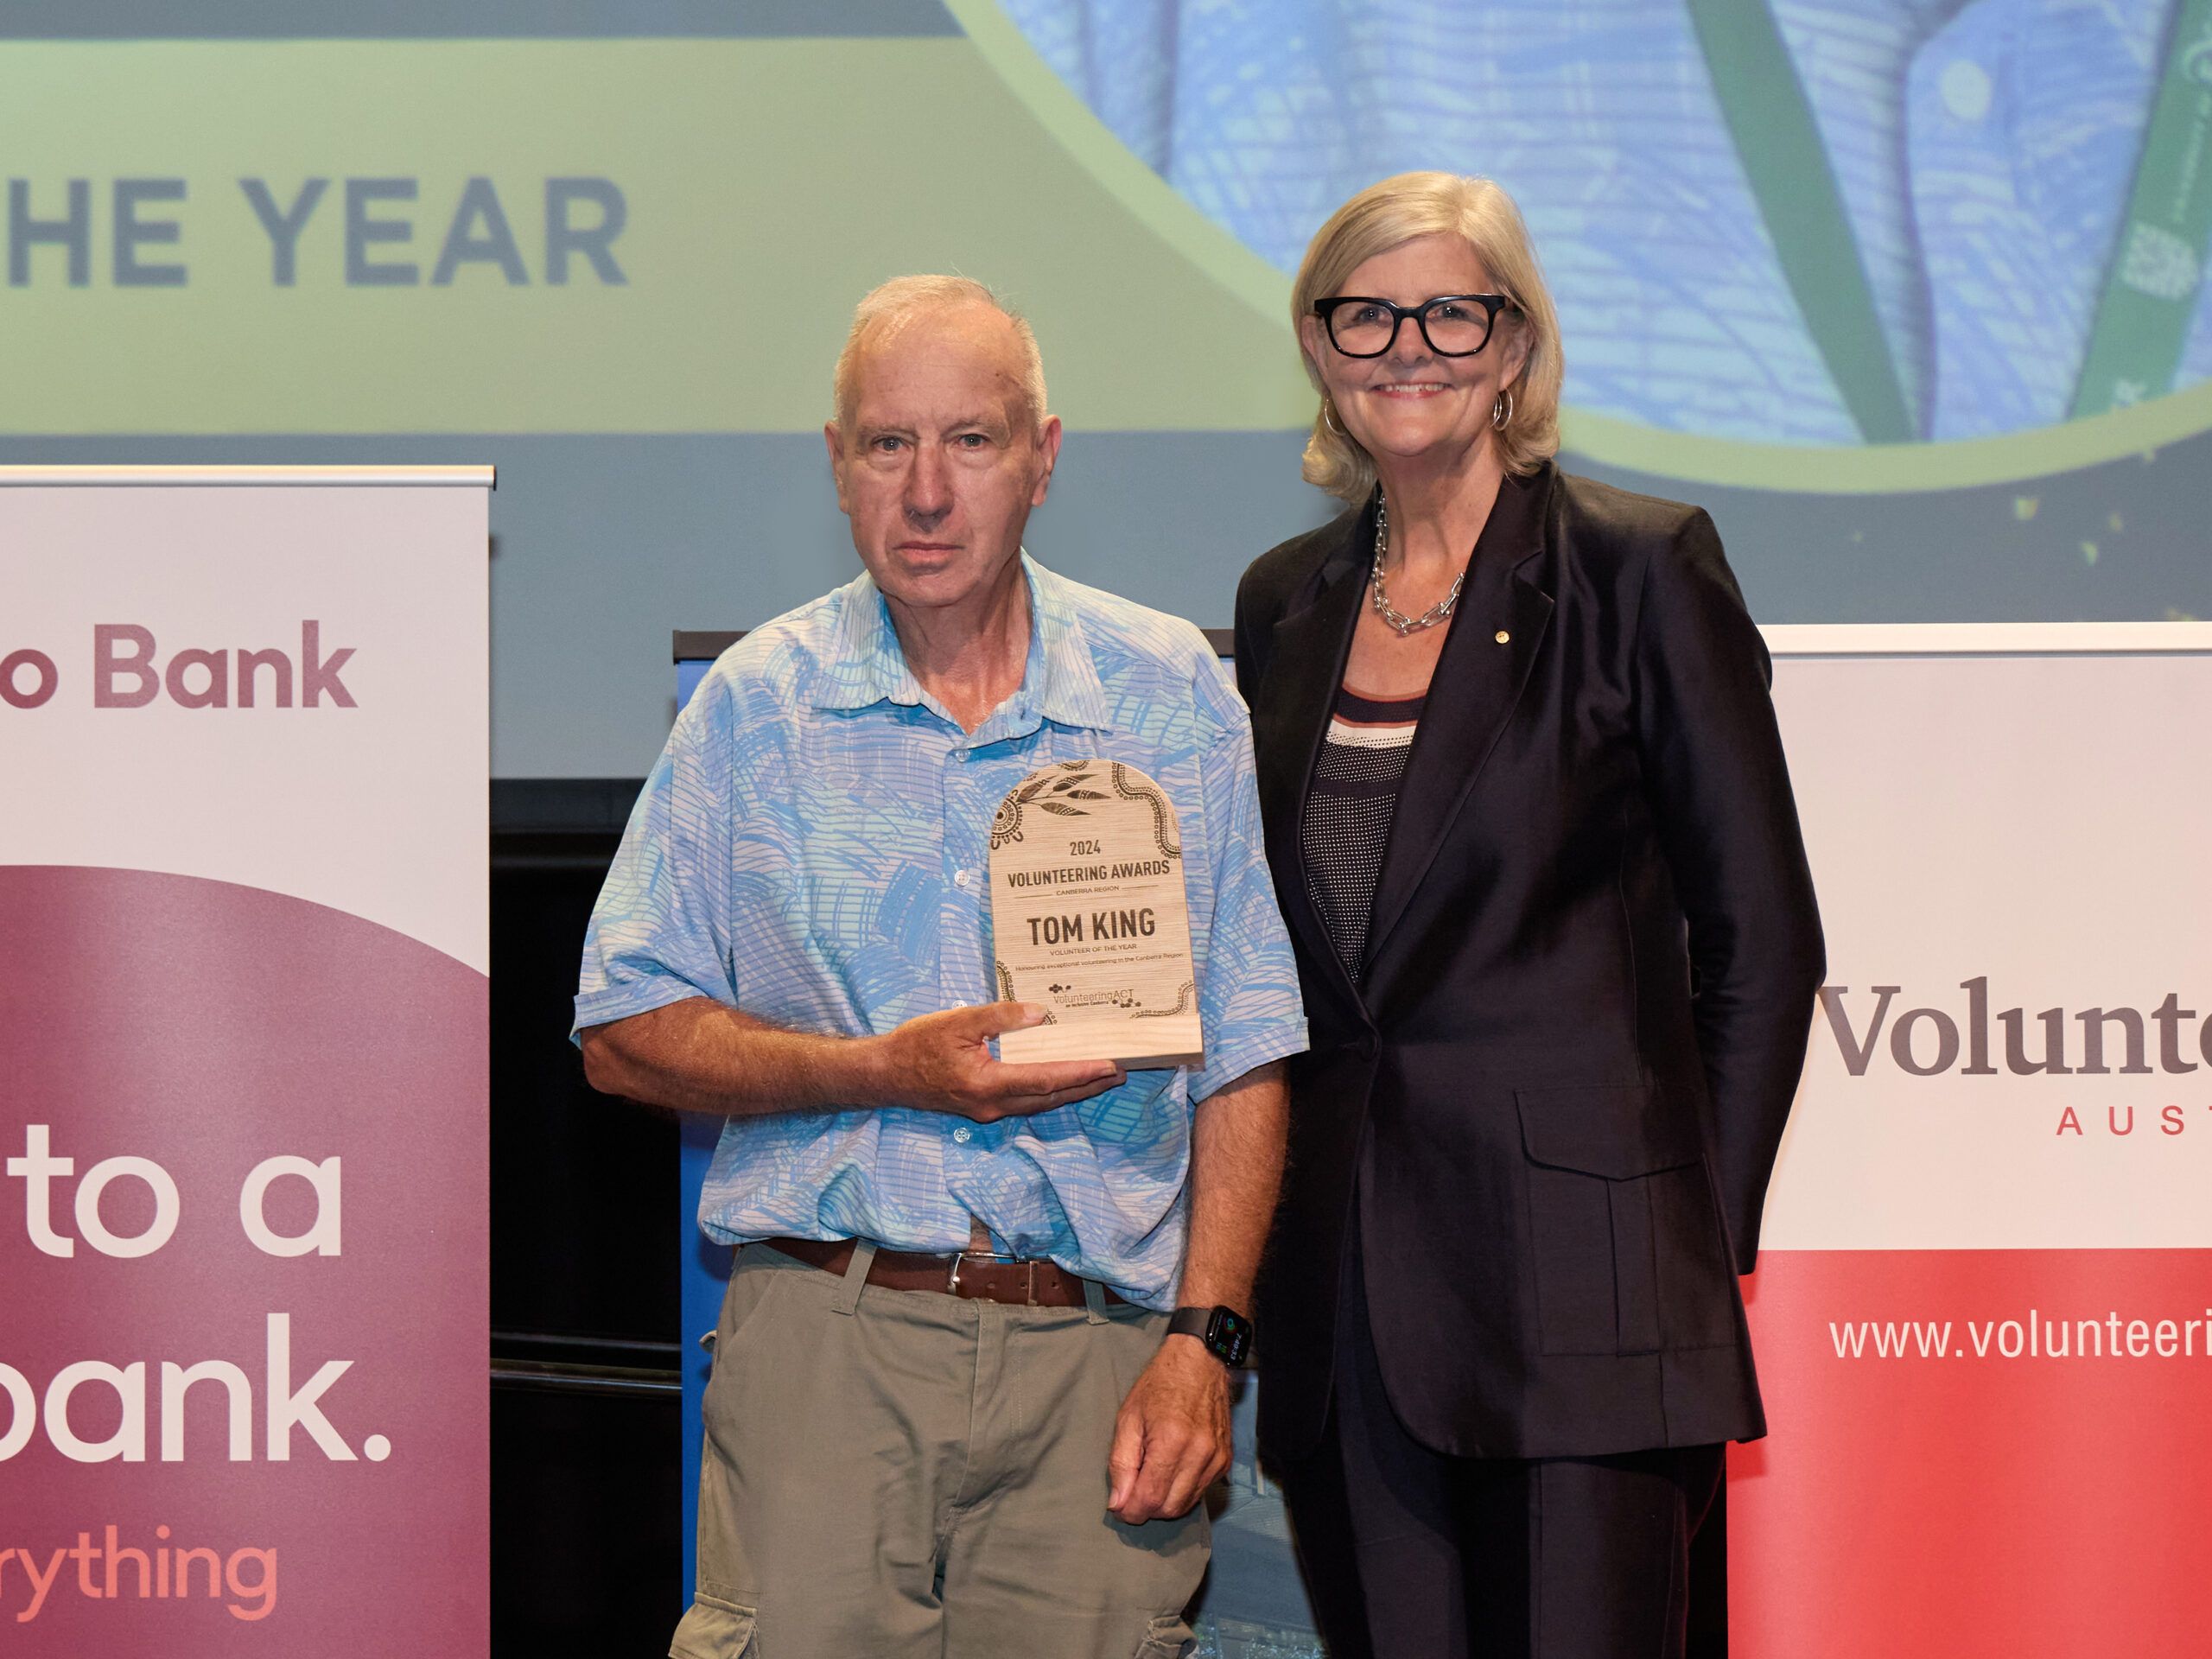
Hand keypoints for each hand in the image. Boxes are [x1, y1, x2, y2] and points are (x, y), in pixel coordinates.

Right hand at [876, 1002, 1123, 1122]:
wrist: (885, 1075)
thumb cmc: (916, 1045)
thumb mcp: (958, 1021)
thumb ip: (1002, 1017)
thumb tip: (1042, 1014)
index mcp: (988, 1084)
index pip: (1046, 1079)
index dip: (1081, 1072)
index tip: (1109, 1065)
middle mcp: (993, 1105)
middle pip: (1051, 1097)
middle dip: (1087, 1085)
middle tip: (1120, 1072)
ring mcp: (988, 1110)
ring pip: (1040, 1103)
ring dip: (1072, 1091)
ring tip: (1101, 1078)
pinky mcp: (983, 1108)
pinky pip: (1026, 1102)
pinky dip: (1050, 1092)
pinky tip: (1062, 1081)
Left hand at [1106, 1335, 1229, 1524]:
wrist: (1199, 1362)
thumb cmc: (1160, 1385)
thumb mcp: (1128, 1418)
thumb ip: (1120, 1463)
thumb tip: (1118, 1503)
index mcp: (1171, 1441)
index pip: (1150, 1499)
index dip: (1130, 1511)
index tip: (1119, 1507)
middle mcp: (1199, 1454)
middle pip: (1170, 1508)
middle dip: (1146, 1509)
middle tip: (1131, 1493)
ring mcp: (1216, 1459)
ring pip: (1187, 1504)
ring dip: (1165, 1503)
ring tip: (1150, 1478)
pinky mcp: (1225, 1460)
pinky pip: (1201, 1491)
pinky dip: (1182, 1491)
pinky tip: (1171, 1471)